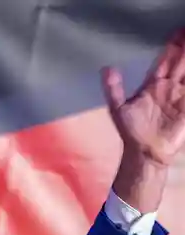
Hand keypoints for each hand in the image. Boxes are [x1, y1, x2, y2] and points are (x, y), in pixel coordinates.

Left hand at [101, 29, 184, 211]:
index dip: (171, 47)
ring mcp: (179, 97)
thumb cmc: (131, 132)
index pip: (165, 61)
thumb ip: (113, 88)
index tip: (178, 31)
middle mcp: (168, 88)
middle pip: (180, 62)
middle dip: (184, 48)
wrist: (143, 152)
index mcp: (153, 85)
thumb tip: (106, 68)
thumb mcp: (118, 108)